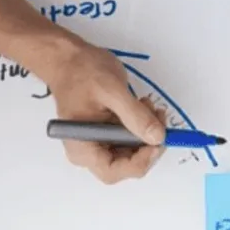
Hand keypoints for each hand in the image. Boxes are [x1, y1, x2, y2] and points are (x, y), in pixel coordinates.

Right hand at [42, 41, 167, 183]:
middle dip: (148, 144)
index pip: (114, 171)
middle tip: (160, 120)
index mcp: (82, 148)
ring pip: (134, 151)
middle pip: (127, 164)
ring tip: (149, 106)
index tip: (159, 140)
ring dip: (148, 132)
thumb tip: (158, 137)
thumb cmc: (81, 72)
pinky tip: (143, 105)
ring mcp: (100, 143)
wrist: (70, 58)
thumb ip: (135, 116)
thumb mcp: (111, 91)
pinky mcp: (109, 133)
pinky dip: (143, 125)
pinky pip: (132, 137)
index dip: (140, 161)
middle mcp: (91, 151)